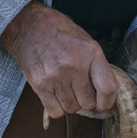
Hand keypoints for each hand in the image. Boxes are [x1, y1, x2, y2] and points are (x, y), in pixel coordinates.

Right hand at [1, 1, 117, 119]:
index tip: (103, 103)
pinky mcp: (40, 85)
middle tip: (78, 88)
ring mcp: (57, 77)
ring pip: (72, 108)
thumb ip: (97, 66)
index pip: (108, 88)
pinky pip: (56, 112)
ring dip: (70, 102)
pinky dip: (57, 107)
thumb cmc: (60, 33)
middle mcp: (75, 66)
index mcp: (91, 53)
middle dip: (85, 99)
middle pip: (88, 103)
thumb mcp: (86, 42)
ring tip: (64, 86)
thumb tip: (105, 94)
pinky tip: (55, 93)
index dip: (107, 101)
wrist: (29, 26)